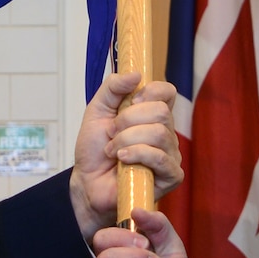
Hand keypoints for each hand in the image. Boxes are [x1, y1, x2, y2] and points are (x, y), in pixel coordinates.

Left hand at [69, 72, 181, 242]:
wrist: (87, 183)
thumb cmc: (94, 151)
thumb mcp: (97, 111)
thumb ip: (113, 88)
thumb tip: (136, 74)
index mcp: (152, 115)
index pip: (166, 92)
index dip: (149, 92)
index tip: (129, 102)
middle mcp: (166, 133)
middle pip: (161, 112)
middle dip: (128, 121)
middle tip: (112, 133)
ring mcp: (170, 155)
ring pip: (159, 134)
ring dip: (127, 140)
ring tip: (113, 151)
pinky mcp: (171, 176)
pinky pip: (160, 158)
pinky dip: (137, 155)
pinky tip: (122, 160)